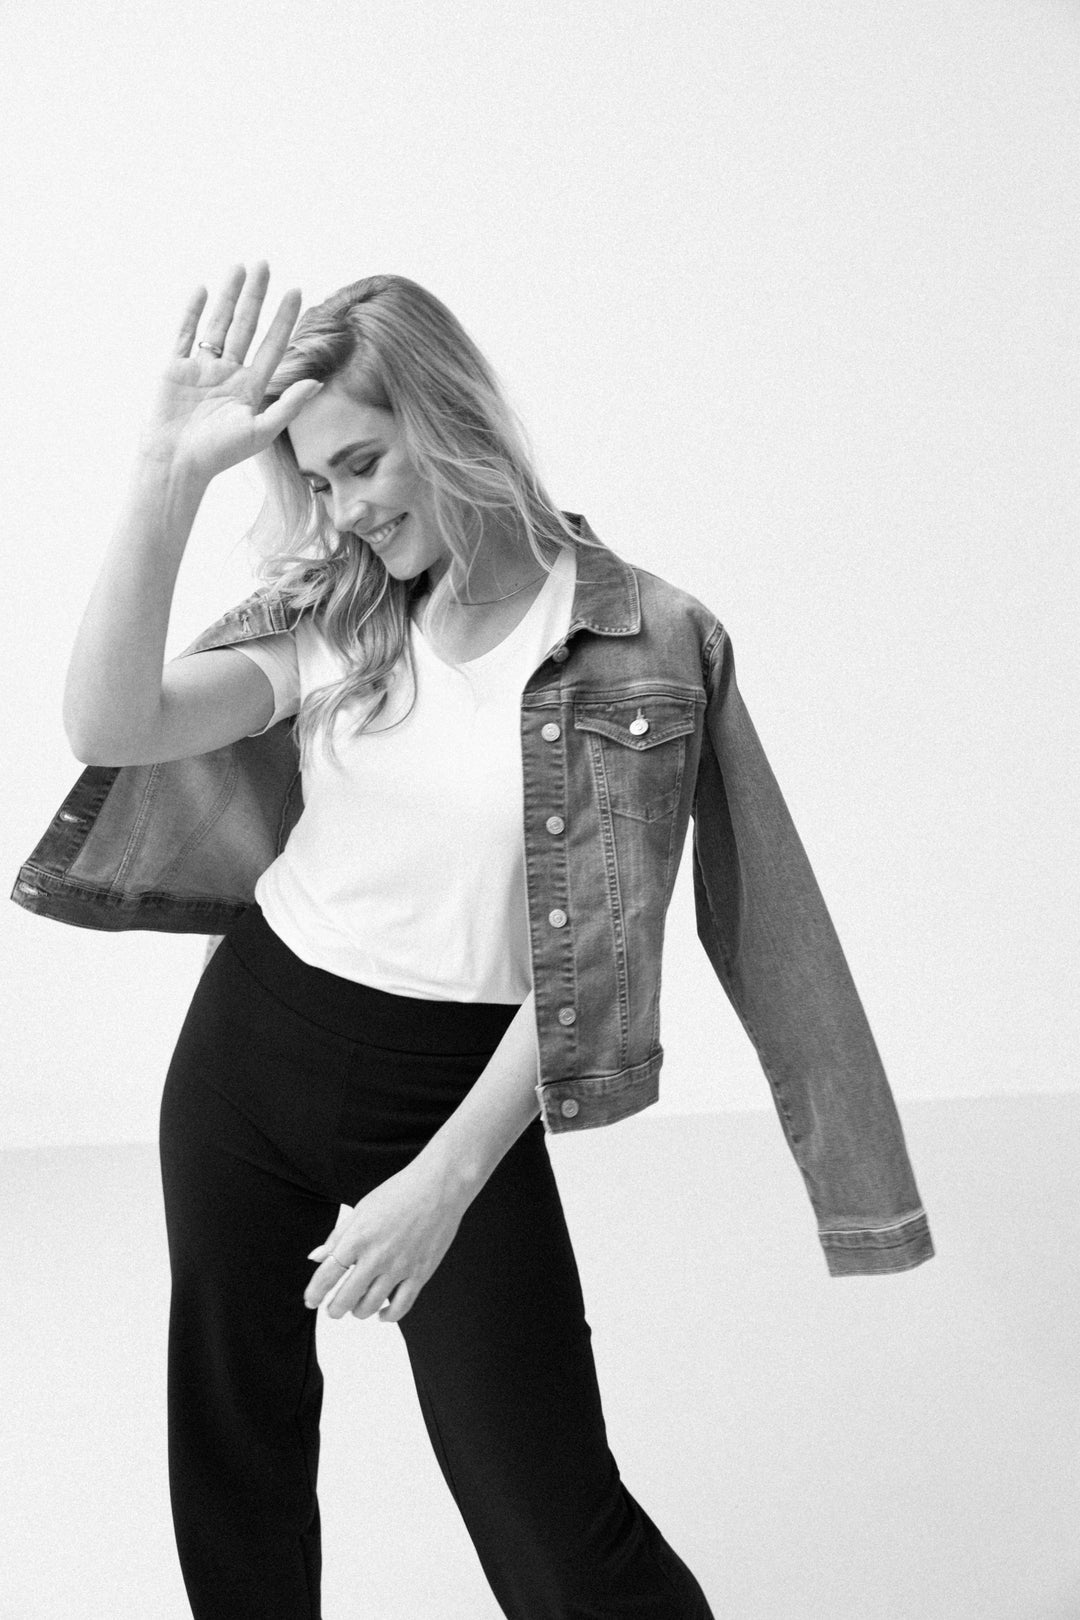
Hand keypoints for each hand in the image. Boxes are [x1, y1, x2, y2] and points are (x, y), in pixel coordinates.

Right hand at [139, 260, 322, 484]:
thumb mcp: (261, 431)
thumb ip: (289, 405)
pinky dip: (192, 311)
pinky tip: (202, 289)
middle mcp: (228, 374)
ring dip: (228, 295)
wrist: (177, 463)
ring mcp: (201, 369)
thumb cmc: (220, 454)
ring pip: (218, 324)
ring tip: (240, 267)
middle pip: (245, 326)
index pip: (272, 345)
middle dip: (255, 296)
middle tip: (265, 264)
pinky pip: (185, 333)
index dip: (284, 319)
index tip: (296, 291)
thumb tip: (318, 383)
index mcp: (250, 388)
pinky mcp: (175, 368)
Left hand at [304, 1160, 470, 1323]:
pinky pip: (400, 1306)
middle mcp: (376, 1256)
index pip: (327, 1275)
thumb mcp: (362, 1209)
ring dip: (357, 1312)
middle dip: (334, 1309)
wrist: (439, 1187)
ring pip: (370, 1307)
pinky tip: (381, 1313)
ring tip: (355, 1308)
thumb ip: (337, 1237)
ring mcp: (399, 1267)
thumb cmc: (399, 1193)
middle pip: (345, 1298)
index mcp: (358, 1238)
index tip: (311, 1301)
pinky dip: (387, 1316)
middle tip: (332, 1310)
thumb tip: (316, 1257)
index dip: (315, 1293)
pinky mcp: (420, 1274)